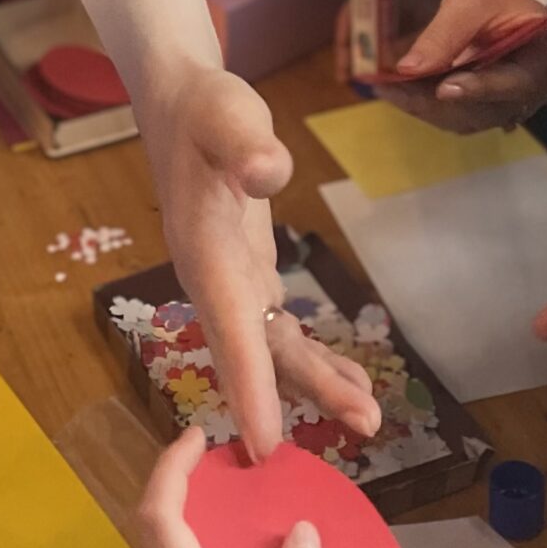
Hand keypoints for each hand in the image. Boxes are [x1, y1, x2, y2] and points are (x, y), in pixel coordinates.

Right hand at [144, 63, 379, 457]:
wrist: (178, 105)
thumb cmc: (204, 108)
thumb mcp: (226, 114)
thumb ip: (246, 144)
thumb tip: (268, 173)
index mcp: (204, 249)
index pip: (229, 325)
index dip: (248, 384)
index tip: (264, 441)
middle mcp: (212, 279)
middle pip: (258, 350)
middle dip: (307, 393)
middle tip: (366, 424)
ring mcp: (228, 282)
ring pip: (272, 348)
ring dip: (316, 383)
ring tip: (368, 415)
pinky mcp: (246, 276)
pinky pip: (278, 331)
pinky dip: (311, 357)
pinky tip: (348, 380)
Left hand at [382, 0, 546, 131]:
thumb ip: (443, 36)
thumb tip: (408, 70)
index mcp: (546, 59)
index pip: (512, 83)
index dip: (476, 88)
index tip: (443, 89)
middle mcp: (535, 89)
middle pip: (485, 111)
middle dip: (434, 103)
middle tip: (391, 90)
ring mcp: (513, 99)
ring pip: (468, 117)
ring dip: (426, 107)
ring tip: (388, 90)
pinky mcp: (491, 100)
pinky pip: (461, 111)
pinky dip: (430, 103)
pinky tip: (400, 91)